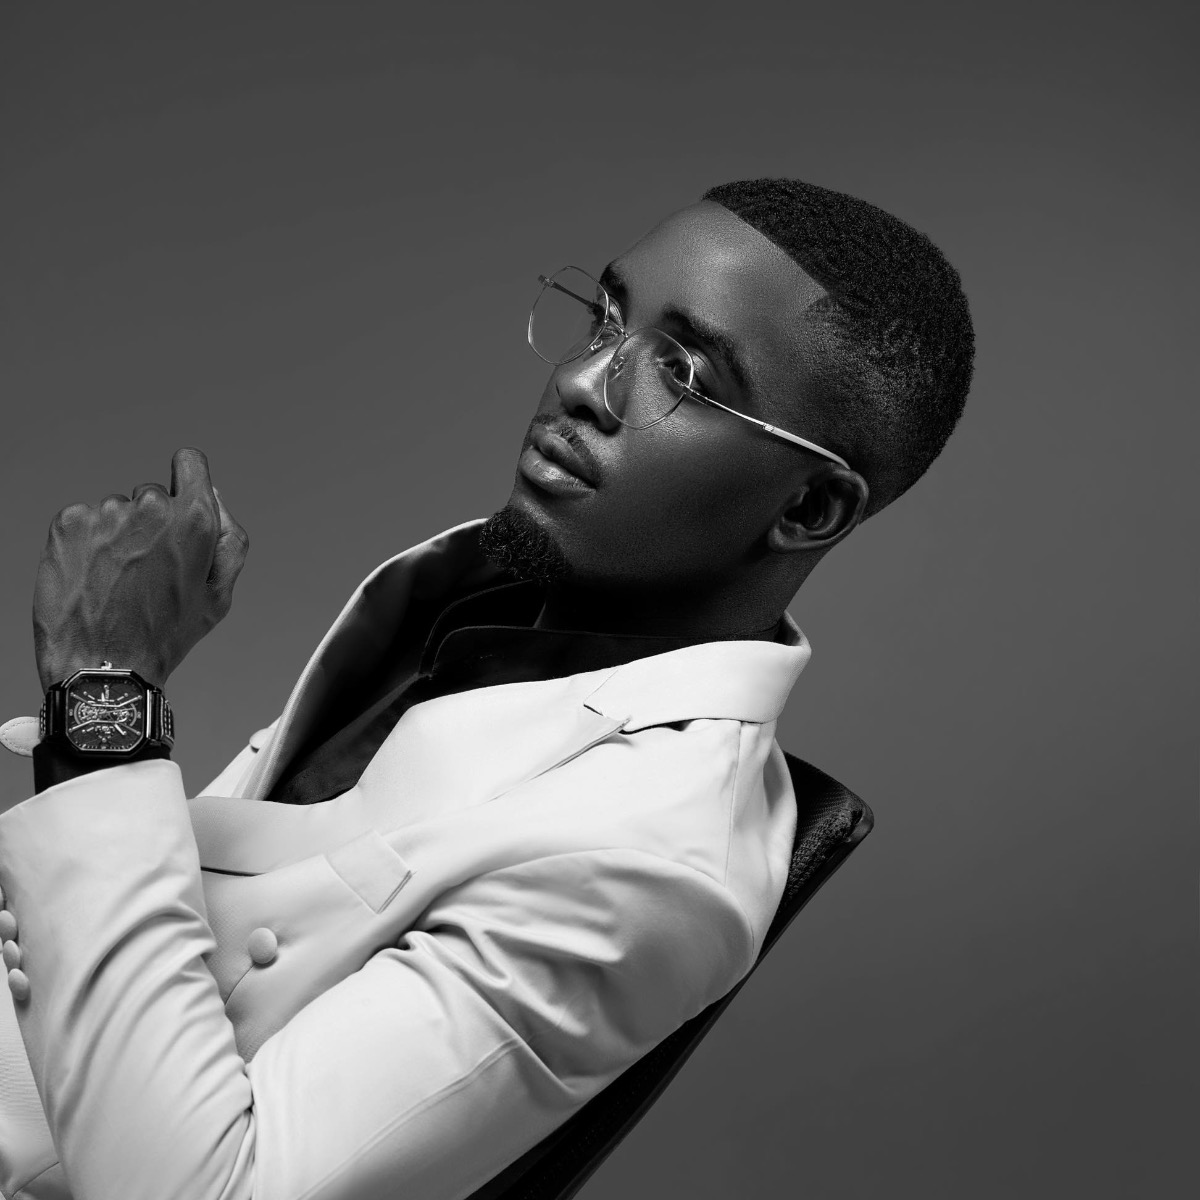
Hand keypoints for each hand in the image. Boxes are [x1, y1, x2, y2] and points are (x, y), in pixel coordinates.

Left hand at [33, 448, 249, 691]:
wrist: (103, 666)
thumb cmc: (165, 635)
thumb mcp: (218, 595)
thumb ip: (230, 539)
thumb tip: (214, 496)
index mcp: (195, 521)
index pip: (190, 463)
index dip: (187, 480)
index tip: (179, 500)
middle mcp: (151, 508)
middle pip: (153, 495)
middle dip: (152, 524)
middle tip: (147, 571)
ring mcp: (106, 513)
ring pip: (117, 512)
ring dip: (118, 537)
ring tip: (116, 582)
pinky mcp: (69, 523)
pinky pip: (84, 520)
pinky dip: (87, 544)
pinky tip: (92, 578)